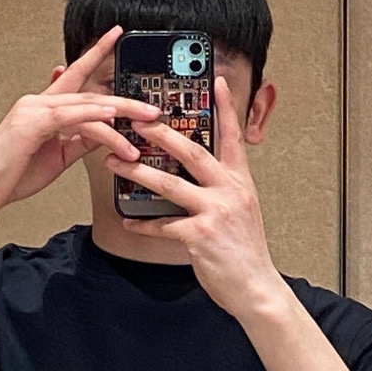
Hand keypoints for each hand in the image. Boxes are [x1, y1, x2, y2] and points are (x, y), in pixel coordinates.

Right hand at [0, 25, 161, 211]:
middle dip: (124, 98)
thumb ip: (79, 141)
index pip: (74, 76)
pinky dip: (94, 115)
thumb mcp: (57, 157)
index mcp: (43, 108)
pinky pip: (69, 116)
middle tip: (151, 105)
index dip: (95, 55)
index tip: (115, 36)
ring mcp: (32, 109)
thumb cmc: (12, 175)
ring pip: (85, 103)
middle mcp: (37, 102)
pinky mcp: (29, 123)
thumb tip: (103, 134)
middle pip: (88, 91)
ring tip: (145, 121)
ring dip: (119, 111)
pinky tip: (112, 116)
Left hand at [104, 76, 285, 317]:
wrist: (256, 289)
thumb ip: (221, 190)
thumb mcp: (241, 212)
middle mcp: (230, 191)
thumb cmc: (245, 252)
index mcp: (240, 182)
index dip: (223, 107)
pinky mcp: (200, 236)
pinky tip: (128, 222)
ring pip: (169, 184)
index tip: (213, 81)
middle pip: (191, 151)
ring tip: (114, 164)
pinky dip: (142, 224)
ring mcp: (215, 212)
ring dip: (137, 173)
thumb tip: (194, 177)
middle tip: (136, 121)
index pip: (232, 136)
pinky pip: (162, 224)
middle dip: (160, 133)